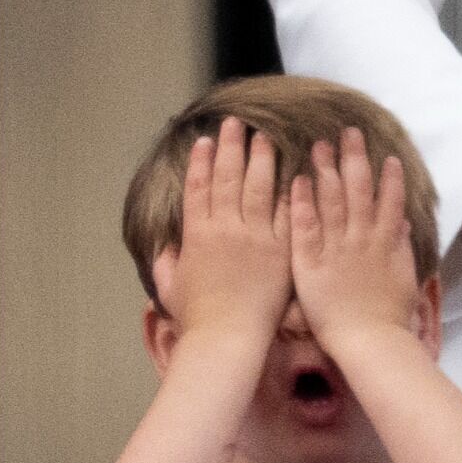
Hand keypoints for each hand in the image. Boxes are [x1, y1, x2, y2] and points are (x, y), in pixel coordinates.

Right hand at [159, 116, 290, 337]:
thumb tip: (165, 249)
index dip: (202, 161)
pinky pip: (288, 214)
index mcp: (196, 234)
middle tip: (237, 124)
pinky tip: (296, 172)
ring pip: (258, 188)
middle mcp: (225, 229)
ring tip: (264, 138)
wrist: (229, 338)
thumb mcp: (170, 286)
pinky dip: (291, 191)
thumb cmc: (197, 318)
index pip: (198, 186)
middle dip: (231, 148)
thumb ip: (167, 262)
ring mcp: (255, 238)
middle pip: (227, 178)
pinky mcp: (281, 251)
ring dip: (261, 160)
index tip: (206, 140)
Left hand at [289, 126, 419, 340]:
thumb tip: (403, 222)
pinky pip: (305, 227)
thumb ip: (402, 247)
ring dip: (326, 170)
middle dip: (355, 160)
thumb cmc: (389, 317)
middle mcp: (362, 240)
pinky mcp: (311, 262)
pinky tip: (297, 179)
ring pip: (332, 201)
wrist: (370, 342)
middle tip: (349, 132)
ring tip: (321, 144)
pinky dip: (302, 202)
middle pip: (359, 191)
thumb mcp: (405, 279)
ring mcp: (336, 249)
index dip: (388, 178)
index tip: (386, 155)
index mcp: (385, 244)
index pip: (388, 202)